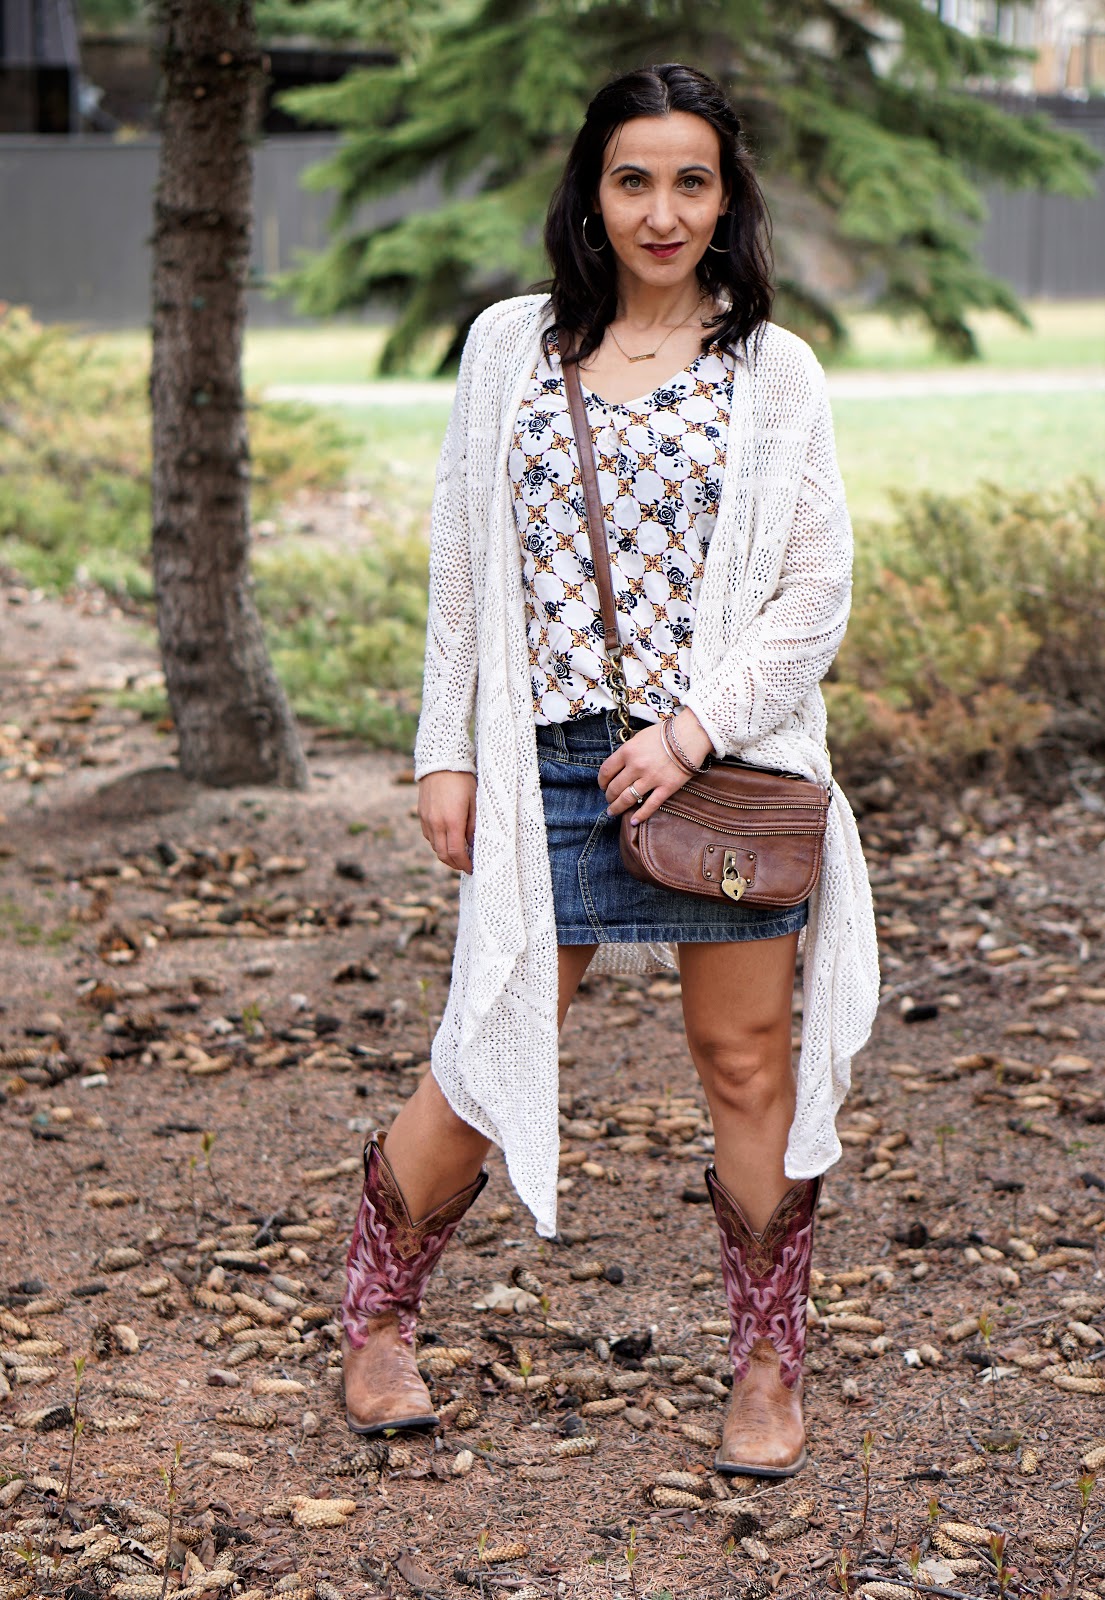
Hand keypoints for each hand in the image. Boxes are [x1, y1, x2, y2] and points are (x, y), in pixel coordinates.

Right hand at [417, 771, 476, 872]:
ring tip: (459, 853)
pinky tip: (447, 839)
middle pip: (443, 855)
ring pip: (435, 847)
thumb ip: (474, 825)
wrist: (440, 761)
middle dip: (454, 864)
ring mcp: (426, 819)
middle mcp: (436, 823)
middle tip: (465, 865)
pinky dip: (438, 842)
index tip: (472, 868)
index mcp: (452, 821)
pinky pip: (429, 836)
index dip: (464, 864)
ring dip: (446, 854)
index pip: (456, 853)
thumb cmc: (463, 780)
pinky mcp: (421, 814)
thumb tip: (474, 845)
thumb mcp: (475, 802)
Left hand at [598, 710, 713, 825]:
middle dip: (608, 796)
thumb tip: (619, 766)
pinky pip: (650, 805)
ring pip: (627, 799)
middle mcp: (636, 766)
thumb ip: (628, 752)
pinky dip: (640, 815)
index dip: (601, 781)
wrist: (691, 734)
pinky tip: (633, 821)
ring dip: (617, 807)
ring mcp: (651, 778)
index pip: (606, 771)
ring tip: (612, 812)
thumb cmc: (665, 733)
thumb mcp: (640, 737)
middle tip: (608, 800)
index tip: (602, 785)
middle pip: (615, 787)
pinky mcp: (666, 788)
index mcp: (628, 751)